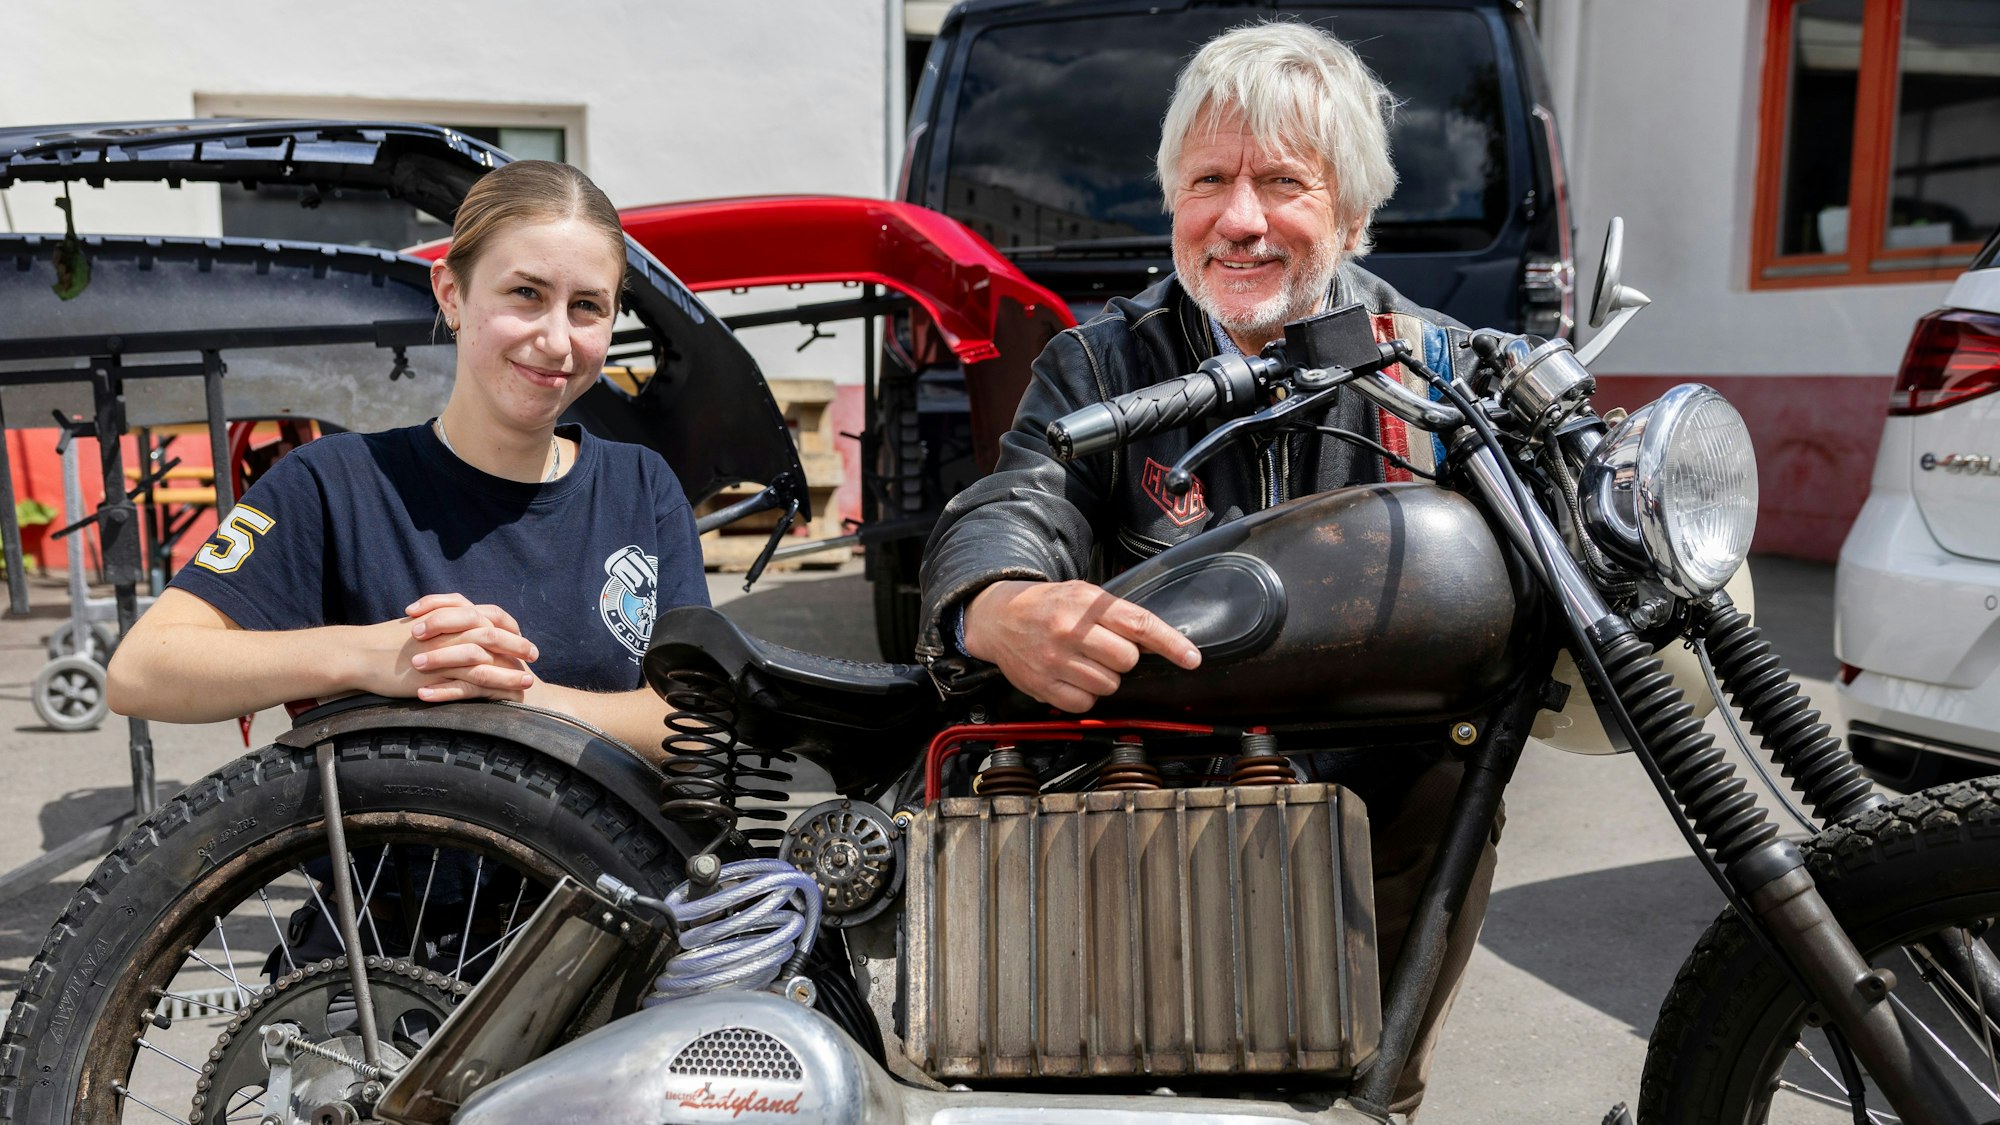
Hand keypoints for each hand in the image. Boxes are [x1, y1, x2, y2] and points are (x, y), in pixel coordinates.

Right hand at [352, 593, 539, 702]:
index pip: (489, 614)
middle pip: (495, 634)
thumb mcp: (419, 627)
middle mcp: (450, 631)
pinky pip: (472, 681)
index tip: (521, 633)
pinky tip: (506, 695)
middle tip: (534, 655)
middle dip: (517, 645)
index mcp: (448, 617)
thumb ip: (441, 626)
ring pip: (488, 658)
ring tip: (528, 680)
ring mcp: (445, 652)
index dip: (508, 625)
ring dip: (511, 670)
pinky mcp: (438, 674)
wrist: (360, 652)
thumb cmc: (385, 642)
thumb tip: (456, 629)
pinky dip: (493, 686)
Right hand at [962, 579, 1199, 713]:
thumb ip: (1118, 615)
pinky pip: (1085, 703)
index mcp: (1086, 603)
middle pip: (1127, 660)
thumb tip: (1158, 642)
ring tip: (1083, 661)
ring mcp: (1055, 660)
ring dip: (1104, 677)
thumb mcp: (1083, 594)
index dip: (1170, 643)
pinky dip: (1085, 694)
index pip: (1139, 625)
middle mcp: (1071, 631)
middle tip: (1104, 649)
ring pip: (1108, 685)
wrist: (997, 617)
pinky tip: (1071, 677)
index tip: (1191, 658)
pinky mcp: (1042, 685)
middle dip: (1124, 658)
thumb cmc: (1048, 606)